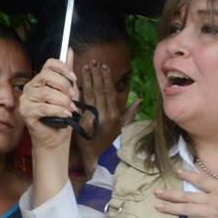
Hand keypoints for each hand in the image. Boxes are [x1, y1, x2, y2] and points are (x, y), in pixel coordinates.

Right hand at [18, 54, 77, 151]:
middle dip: (64, 85)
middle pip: (46, 75)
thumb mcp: (68, 92)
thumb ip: (67, 73)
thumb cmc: (61, 116)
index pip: (49, 64)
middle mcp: (30, 87)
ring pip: (46, 93)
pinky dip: (57, 111)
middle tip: (73, 96)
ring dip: (63, 101)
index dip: (63, 68)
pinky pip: (43, 107)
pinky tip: (65, 115)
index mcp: (39, 80)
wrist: (56, 138)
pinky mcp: (25, 112)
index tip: (74, 78)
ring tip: (71, 109)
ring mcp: (25, 100)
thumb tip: (70, 50)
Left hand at [75, 60, 140, 175]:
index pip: (111, 92)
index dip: (107, 78)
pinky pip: (82, 104)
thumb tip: (140, 100)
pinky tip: (77, 82)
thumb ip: (130, 113)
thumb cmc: (107, 140)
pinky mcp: (83, 122)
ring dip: (89, 79)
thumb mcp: (122, 127)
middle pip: (101, 91)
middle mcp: (106, 115)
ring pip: (92, 95)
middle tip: (94, 62)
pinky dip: (80, 91)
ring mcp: (95, 119)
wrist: (94, 156)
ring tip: (87, 67)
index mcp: (115, 115)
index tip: (104, 67)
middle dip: (97, 75)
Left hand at [155, 151, 217, 217]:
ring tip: (157, 206)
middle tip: (156, 192)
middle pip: (188, 196)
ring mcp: (211, 213)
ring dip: (171, 208)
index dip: (188, 175)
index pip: (201, 180)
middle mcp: (212, 200)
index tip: (177, 172)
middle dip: (171, 194)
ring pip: (187, 210)